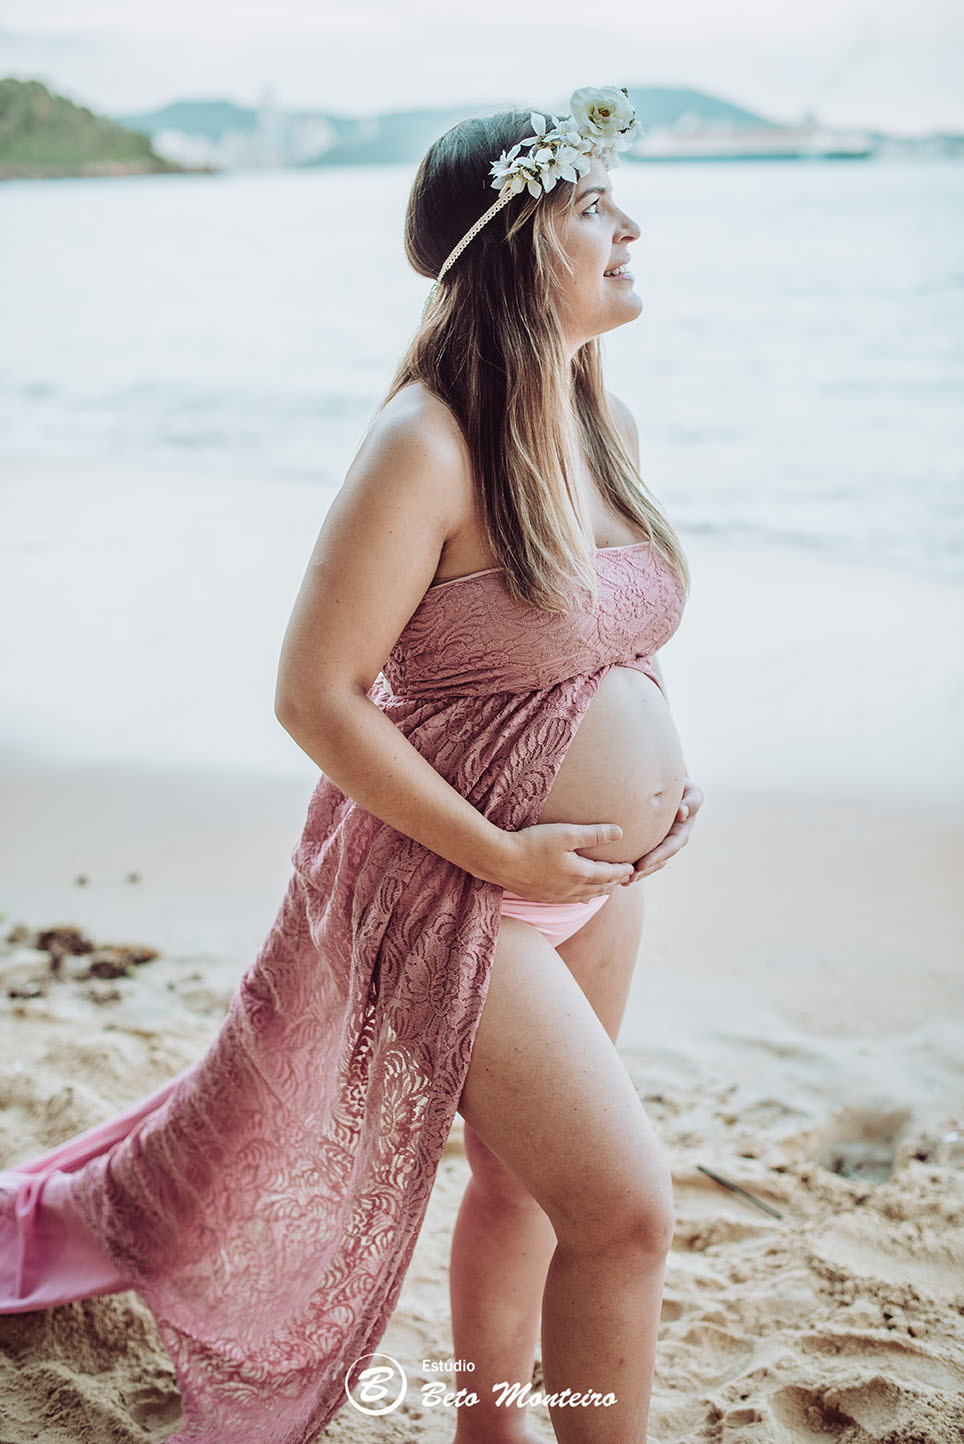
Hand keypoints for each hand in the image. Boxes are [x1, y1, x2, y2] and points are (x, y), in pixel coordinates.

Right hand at [493, 822, 633, 901]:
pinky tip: (580, 896)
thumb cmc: (532, 843)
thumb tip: (620, 833)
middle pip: (600, 888)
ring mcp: (556, 897)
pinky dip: (582, 897)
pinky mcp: (542, 898)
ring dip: (599, 892)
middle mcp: (571, 890)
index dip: (622, 870)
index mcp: (580, 874)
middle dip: (614, 882)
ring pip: (586, 897)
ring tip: (607, 887)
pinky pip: (570, 901)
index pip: (609, 874)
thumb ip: (594, 834)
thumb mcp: (566, 833)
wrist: (499, 861)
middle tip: (625, 878)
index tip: (632, 867)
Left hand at [622, 778, 703, 883]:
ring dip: (637, 873)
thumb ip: (692, 801)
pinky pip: (641, 856)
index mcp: (681, 831)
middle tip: (628, 878)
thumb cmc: (682, 786)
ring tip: (621, 881)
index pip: (669, 847)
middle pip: (658, 860)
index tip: (641, 865)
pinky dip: (632, 865)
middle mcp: (671, 841)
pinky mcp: (650, 842)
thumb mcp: (692, 792)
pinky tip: (618, 874)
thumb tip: (682, 814)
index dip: (656, 857)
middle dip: (644, 871)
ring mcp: (661, 843)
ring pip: (650, 862)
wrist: (670, 786)